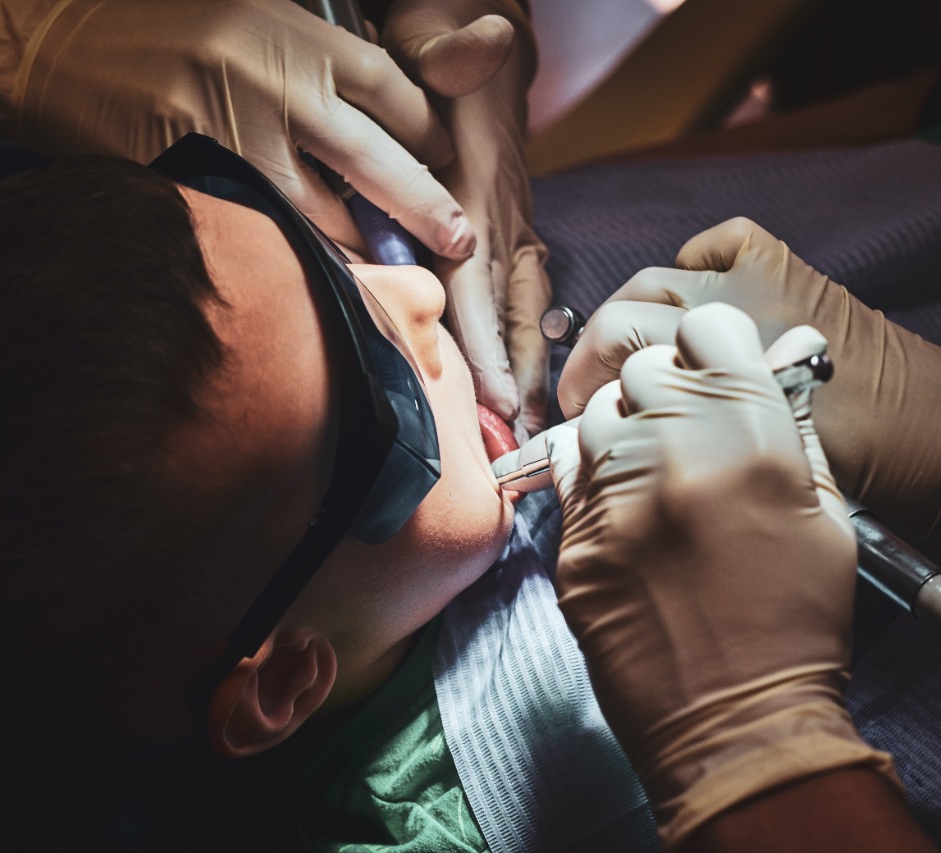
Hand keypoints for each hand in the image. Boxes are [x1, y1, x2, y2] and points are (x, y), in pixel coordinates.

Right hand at [0, 0, 476, 263]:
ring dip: (360, 244)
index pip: (391, 91)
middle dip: (425, 207)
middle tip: (459, 241)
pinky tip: (314, 274)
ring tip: (392, 271)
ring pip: (319, 212)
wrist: (50, 42)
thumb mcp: (248, 10)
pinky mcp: (193, 178)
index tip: (443, 157)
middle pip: (376, 160)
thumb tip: (376, 94)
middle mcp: (275, 86)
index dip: (427, 131)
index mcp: (297, 37)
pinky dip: (289, 254)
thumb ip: (311, 48)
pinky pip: (257, 228)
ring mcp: (232, 138)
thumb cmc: (153, 21)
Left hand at [381, 0, 549, 437]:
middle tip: (521, 436)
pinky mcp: (506, 228)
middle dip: (519, 373)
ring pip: (524, 304)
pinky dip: (522, 340)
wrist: (474, 35)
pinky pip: (518, 293)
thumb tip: (474, 51)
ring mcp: (510, 222)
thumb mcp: (436, 38)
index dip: (489, 336)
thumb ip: (453, 53)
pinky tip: (521, 382)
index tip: (499, 393)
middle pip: (513, 306)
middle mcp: (504, 212)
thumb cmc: (441, 42)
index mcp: (483, 183)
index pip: (482, 273)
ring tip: (530, 425)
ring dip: (529, 364)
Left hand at [546, 303, 898, 846]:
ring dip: (621, 425)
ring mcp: (612, 495)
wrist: (736, 723)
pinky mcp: (572, 538)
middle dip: (665, 384)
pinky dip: (590, 471)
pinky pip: (567, 470)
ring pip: (594, 412)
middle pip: (642, 366)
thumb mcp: (820, 514)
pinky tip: (620, 499)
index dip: (711, 346)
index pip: (705, 329)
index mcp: (748, 435)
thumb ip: (792, 426)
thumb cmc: (794, 621)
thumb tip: (787, 352)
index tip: (714, 366)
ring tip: (652, 468)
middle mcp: (670, 451)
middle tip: (685, 425)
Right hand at [558, 217, 940, 535]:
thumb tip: (608, 441)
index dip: (582, 384)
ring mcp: (757, 281)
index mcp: (719, 366)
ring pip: (658, 278)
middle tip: (589, 393)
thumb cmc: (847, 463)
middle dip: (593, 356)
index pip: (615, 348)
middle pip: (624, 315)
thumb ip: (674, 442)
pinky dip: (696, 261)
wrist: (923, 430)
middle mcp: (730, 312)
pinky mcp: (783, 266)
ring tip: (630, 351)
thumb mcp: (749, 465)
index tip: (577, 415)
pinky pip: (722, 243)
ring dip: (631, 313)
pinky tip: (689, 292)